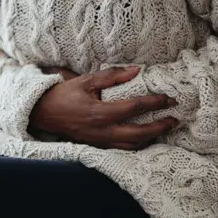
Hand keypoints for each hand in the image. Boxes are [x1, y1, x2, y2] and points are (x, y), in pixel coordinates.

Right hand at [30, 66, 177, 149]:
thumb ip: (112, 76)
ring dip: (150, 138)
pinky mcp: (97, 145)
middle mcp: (102, 131)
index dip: (155, 103)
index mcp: (100, 113)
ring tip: (163, 129)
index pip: (135, 108)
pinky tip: (144, 137)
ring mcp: (99, 141)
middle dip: (159, 127)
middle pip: (139, 133)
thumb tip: (136, 70)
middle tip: (174, 120)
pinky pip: (121, 147)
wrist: (44, 113)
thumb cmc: (63, 94)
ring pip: (131, 145)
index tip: (169, 99)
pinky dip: (136, 144)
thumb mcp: (86, 81)